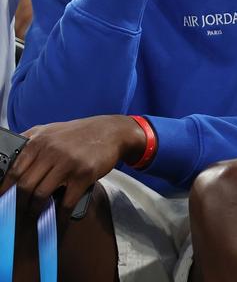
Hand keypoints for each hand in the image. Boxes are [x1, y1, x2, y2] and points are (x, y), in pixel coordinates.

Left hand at [1, 116, 144, 212]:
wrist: (111, 131)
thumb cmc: (78, 133)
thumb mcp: (50, 130)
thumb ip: (29, 141)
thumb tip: (7, 160)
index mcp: (38, 141)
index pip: (14, 170)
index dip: (5, 189)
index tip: (2, 200)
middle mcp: (51, 151)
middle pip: (25, 185)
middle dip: (19, 203)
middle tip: (18, 212)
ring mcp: (68, 164)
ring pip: (41, 195)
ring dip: (35, 210)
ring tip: (34, 215)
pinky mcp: (84, 175)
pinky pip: (67, 201)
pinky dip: (59, 215)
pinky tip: (57, 220)